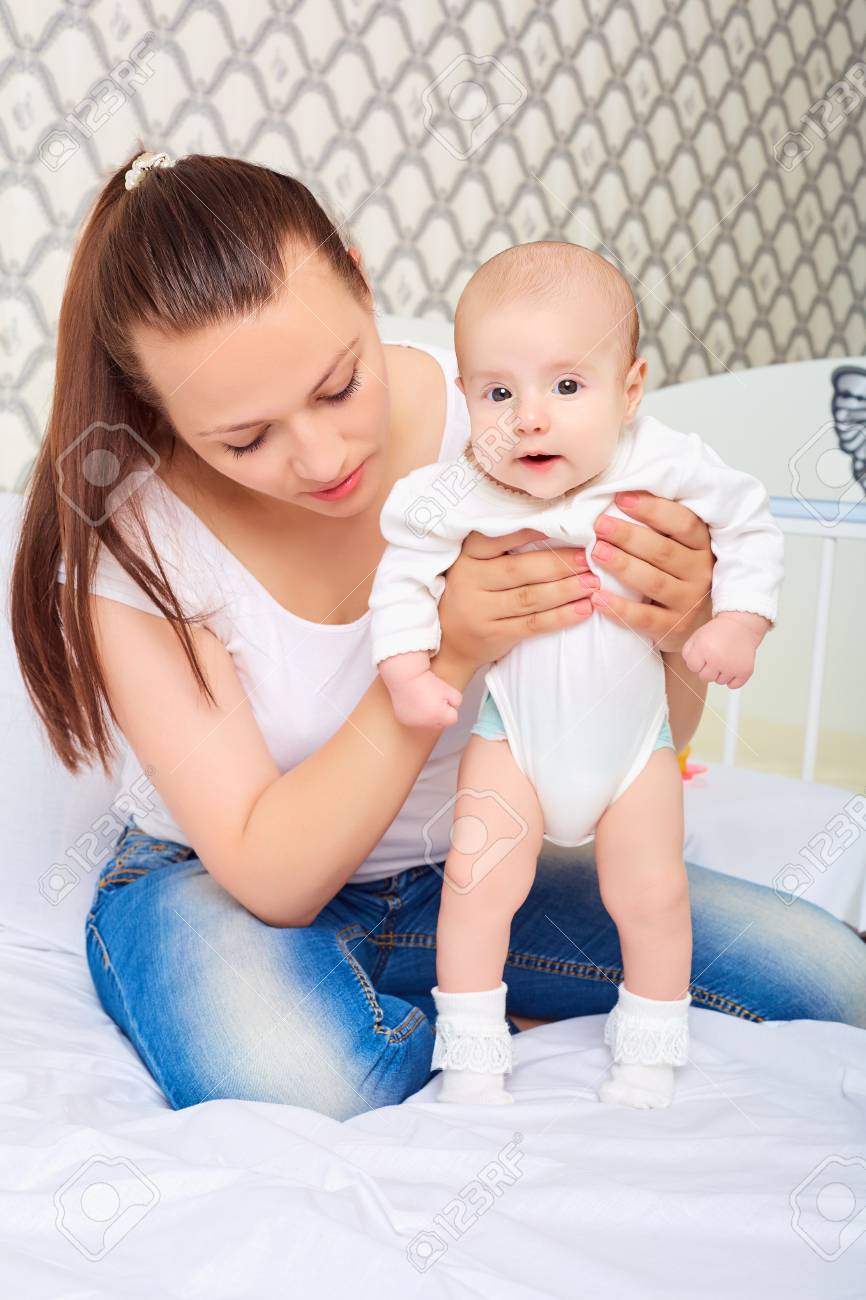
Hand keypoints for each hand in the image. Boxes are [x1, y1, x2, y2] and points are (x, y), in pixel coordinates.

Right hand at [387, 669, 462, 728]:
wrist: (404, 676)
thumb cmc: (427, 681)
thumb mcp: (449, 689)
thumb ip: (456, 701)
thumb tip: (453, 708)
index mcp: (438, 715)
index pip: (453, 718)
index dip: (449, 706)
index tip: (442, 696)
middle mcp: (425, 723)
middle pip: (440, 723)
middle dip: (440, 713)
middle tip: (433, 697)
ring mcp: (413, 723)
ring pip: (427, 723)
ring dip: (428, 715)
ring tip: (422, 699)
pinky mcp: (404, 720)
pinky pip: (415, 720)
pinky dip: (416, 714)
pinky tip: (413, 702)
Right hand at [437, 527, 596, 674]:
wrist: (450, 644)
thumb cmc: (472, 594)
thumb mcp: (474, 566)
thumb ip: (500, 548)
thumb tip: (551, 526)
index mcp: (467, 558)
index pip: (494, 539)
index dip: (527, 532)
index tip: (559, 524)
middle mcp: (470, 582)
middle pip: (519, 570)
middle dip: (558, 563)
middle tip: (588, 558)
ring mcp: (481, 611)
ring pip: (530, 598)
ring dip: (566, 590)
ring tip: (592, 583)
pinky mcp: (495, 635)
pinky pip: (533, 625)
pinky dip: (561, 617)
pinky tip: (583, 609)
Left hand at [588, 491, 713, 651]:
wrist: (693, 624)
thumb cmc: (675, 576)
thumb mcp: (677, 548)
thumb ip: (660, 527)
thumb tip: (619, 494)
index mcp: (702, 546)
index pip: (683, 522)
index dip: (653, 509)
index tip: (621, 498)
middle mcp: (700, 573)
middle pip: (663, 551)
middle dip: (629, 536)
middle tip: (600, 525)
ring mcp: (689, 602)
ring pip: (654, 582)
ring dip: (623, 566)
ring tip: (596, 552)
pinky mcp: (674, 628)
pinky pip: (644, 618)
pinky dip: (619, 608)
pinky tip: (596, 597)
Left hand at [682, 610, 769, 687]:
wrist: (742, 625)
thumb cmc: (719, 631)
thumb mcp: (697, 636)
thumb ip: (688, 652)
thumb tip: (692, 667)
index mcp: (704, 649)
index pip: (693, 668)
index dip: (697, 661)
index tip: (704, 654)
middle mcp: (717, 660)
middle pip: (705, 678)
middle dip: (708, 669)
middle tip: (715, 656)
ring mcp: (732, 667)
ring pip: (719, 682)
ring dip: (720, 673)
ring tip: (725, 658)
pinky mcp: (745, 671)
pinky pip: (733, 686)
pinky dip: (732, 679)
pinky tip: (732, 667)